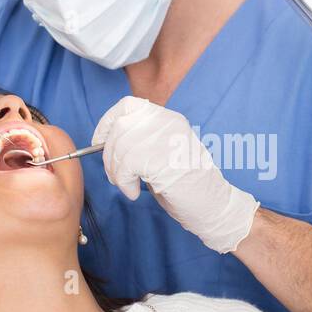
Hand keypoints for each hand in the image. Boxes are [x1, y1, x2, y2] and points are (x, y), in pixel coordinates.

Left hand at [93, 96, 259, 253]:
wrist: (212, 205)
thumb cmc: (185, 186)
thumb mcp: (161, 153)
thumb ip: (138, 142)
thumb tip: (104, 142)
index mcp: (168, 119)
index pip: (128, 105)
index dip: (107, 122)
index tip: (98, 141)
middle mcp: (168, 123)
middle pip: (120, 127)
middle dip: (109, 155)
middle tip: (115, 176)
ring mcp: (167, 139)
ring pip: (121, 147)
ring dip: (117, 172)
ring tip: (128, 186)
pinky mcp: (163, 158)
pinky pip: (126, 166)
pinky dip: (124, 182)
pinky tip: (134, 192)